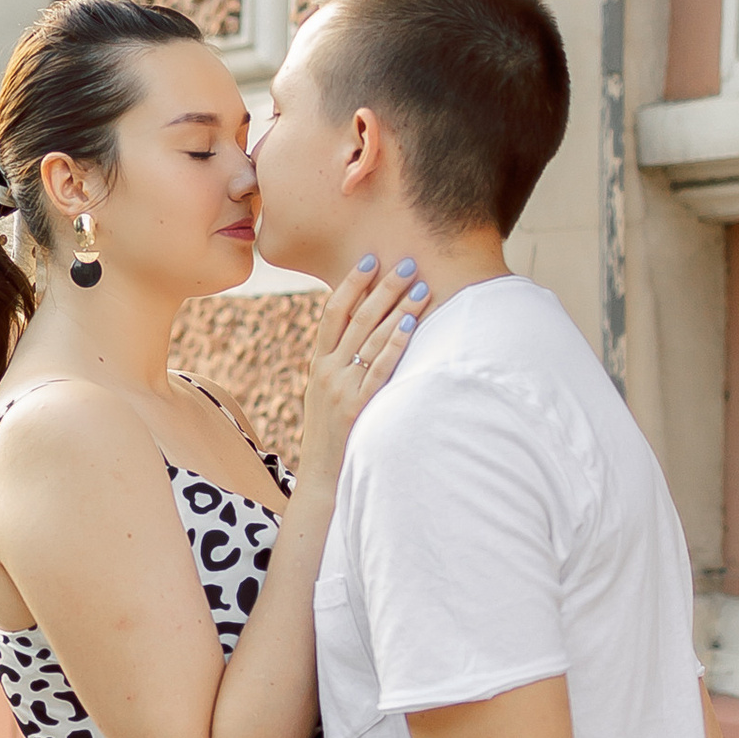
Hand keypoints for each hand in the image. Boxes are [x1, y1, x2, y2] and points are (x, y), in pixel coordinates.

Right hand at [298, 252, 424, 490]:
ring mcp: (341, 389)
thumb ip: (340, 364)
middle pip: (357, 318)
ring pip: (372, 339)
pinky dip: (395, 345)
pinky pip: (379, 369)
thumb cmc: (332, 435)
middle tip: (407, 263)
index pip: (332, 312)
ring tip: (420, 286)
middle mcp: (327, 371)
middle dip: (384, 288)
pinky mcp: (357, 407)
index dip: (351, 284)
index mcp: (318, 363)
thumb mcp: (326, 394)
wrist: (323, 478)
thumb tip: (366, 334)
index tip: (370, 259)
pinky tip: (410, 326)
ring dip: (398, 309)